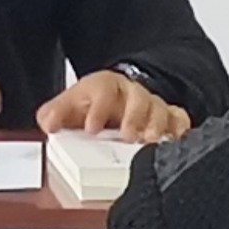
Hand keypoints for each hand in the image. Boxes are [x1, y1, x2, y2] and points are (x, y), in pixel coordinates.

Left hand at [38, 72, 194, 143]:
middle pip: (138, 98)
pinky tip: (177, 140)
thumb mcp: (70, 105)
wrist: (114, 96)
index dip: (98, 108)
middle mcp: (131, 93)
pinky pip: (179, 118)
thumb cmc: (92, 103)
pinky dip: (180, 128)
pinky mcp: (167, 116)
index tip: (91, 128)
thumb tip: (48, 123)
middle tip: (127, 136)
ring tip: (151, 142)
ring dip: (157, 125)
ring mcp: (151, 104)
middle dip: (133, 117)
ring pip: (160, 109)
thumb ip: (55, 114)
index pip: (104, 90)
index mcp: (106, 86)